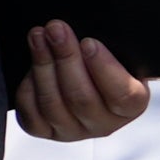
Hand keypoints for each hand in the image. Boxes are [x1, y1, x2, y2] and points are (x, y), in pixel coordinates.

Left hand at [11, 21, 148, 140]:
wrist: (78, 69)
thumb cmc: (102, 56)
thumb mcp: (117, 48)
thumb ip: (115, 43)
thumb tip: (104, 31)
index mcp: (131, 105)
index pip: (123, 96)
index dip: (105, 69)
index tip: (89, 42)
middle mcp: (104, 124)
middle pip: (82, 99)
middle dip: (66, 59)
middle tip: (55, 29)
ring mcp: (73, 130)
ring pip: (54, 106)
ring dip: (43, 66)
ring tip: (38, 36)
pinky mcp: (46, 130)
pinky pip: (33, 115)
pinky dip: (28, 88)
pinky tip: (29, 67)